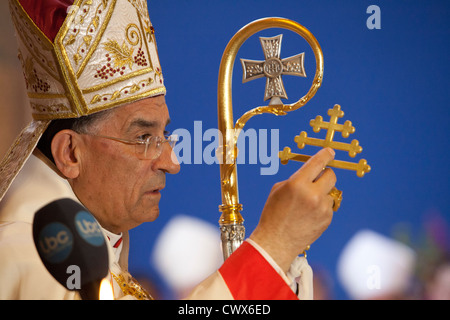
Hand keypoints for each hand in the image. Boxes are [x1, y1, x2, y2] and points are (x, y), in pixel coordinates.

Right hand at [249, 148, 336, 272]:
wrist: (276, 241)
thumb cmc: (273, 214)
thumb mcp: (279, 190)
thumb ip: (297, 178)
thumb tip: (312, 173)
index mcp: (298, 184)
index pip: (318, 162)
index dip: (326, 155)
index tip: (330, 152)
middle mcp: (313, 194)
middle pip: (331, 175)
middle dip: (324, 175)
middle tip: (317, 179)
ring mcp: (322, 208)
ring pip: (330, 192)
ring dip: (322, 193)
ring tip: (307, 204)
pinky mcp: (327, 219)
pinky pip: (329, 206)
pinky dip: (321, 207)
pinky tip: (308, 215)